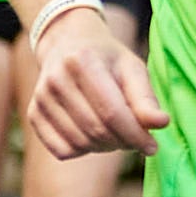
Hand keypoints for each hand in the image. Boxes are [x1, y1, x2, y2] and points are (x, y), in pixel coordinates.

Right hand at [25, 10, 167, 160]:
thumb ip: (145, 98)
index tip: (152, 146)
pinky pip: (61, 150)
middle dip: (123, 142)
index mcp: (82, 61)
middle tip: (136, 140)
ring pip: (79, 143)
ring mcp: (40, 98)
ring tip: (116, 135)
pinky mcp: (33, 114)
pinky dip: (83, 151)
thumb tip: (161, 124)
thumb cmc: (107, 59)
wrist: (67, 45)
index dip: (135, 135)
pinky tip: (93, 137)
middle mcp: (56, 80)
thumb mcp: (132, 68)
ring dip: (105, 148)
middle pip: (96, 130)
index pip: (111, 112)